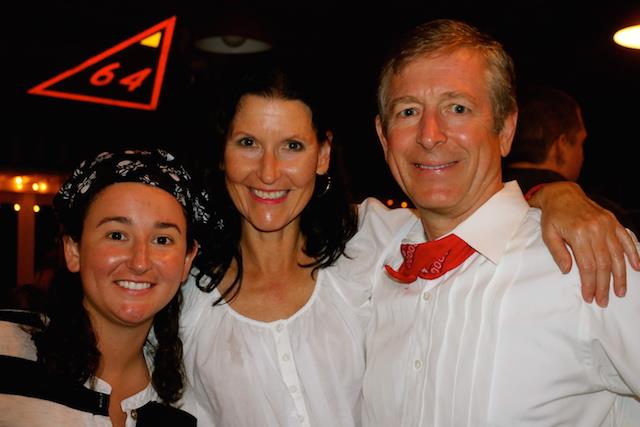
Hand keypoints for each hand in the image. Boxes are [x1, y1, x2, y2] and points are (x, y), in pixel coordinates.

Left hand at [529, 182, 639, 306]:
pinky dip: (633, 253)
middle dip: (605, 285)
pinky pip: (626, 239)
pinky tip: (636, 268)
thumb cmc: (553, 216)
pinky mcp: (613, 221)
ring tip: (620, 291)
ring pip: (618, 255)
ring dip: (621, 275)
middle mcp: (595, 230)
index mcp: (578, 234)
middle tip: (604, 301)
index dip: (590, 284)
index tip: (589, 297)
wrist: (562, 194)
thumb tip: (568, 271)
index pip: (588, 266)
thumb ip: (558, 253)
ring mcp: (607, 225)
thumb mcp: (548, 234)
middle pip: (604, 264)